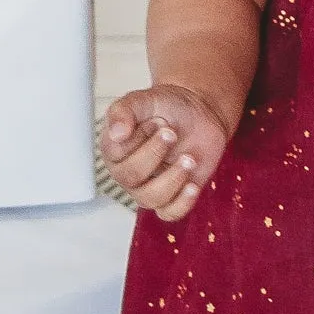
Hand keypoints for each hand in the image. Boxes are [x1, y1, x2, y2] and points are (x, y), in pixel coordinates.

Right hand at [99, 84, 231, 220]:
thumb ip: (123, 111)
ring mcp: (149, 187)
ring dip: (173, 177)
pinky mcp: (172, 196)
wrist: (199, 112)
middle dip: (155, 153)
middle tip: (171, 132)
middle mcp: (128, 171)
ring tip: (188, 157)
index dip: (138, 138)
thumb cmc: (167, 107)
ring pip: (151, 198)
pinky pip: (169, 213)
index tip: (156, 120)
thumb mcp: (143, 100)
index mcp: (114, 149)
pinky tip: (192, 184)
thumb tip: (116, 133)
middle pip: (131, 177)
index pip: (116, 155)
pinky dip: (182, 202)